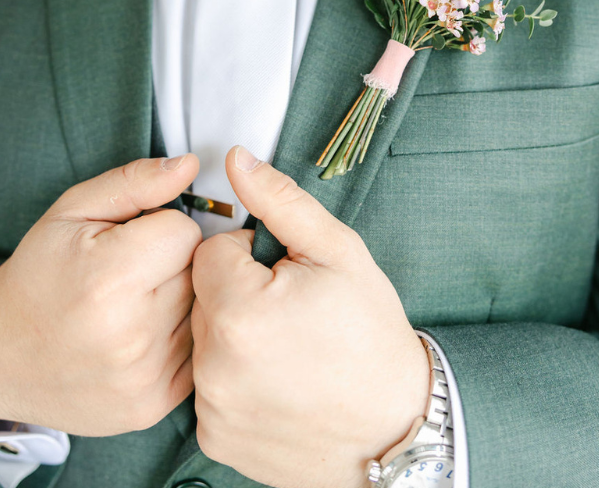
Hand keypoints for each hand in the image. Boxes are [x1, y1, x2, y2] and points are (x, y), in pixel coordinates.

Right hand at [0, 155, 201, 435]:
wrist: (1, 357)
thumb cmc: (39, 276)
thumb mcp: (73, 211)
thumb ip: (135, 183)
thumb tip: (189, 165)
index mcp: (110, 279)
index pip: (187, 232)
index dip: (164, 228)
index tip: (135, 240)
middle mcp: (132, 334)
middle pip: (200, 272)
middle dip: (174, 263)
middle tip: (133, 273)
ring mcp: (145, 375)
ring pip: (204, 310)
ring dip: (180, 301)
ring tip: (136, 303)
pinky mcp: (155, 403)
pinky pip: (199, 349)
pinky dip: (179, 337)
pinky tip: (144, 334)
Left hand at [191, 146, 428, 487]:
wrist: (396, 426)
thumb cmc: (371, 334)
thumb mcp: (337, 251)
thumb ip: (279, 200)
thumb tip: (236, 159)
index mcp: (239, 312)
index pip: (210, 252)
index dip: (250, 257)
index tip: (285, 278)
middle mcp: (214, 367)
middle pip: (203, 297)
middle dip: (240, 294)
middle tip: (291, 314)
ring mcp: (213, 409)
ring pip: (204, 341)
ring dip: (234, 336)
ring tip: (287, 349)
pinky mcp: (216, 439)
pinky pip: (208, 387)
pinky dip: (234, 380)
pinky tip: (277, 384)